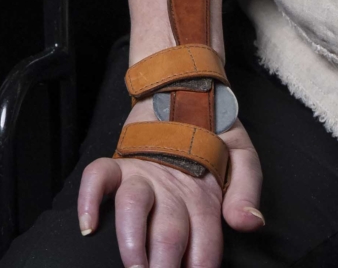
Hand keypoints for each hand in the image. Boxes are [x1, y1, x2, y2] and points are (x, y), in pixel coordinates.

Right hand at [76, 122, 264, 267]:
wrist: (183, 86)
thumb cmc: (214, 131)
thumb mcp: (242, 155)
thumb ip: (246, 190)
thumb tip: (249, 223)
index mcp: (205, 189)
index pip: (206, 237)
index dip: (202, 264)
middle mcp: (171, 184)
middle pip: (168, 229)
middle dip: (166, 263)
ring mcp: (142, 172)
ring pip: (132, 206)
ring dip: (132, 240)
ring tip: (135, 265)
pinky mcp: (120, 161)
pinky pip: (98, 176)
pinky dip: (89, 198)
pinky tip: (88, 226)